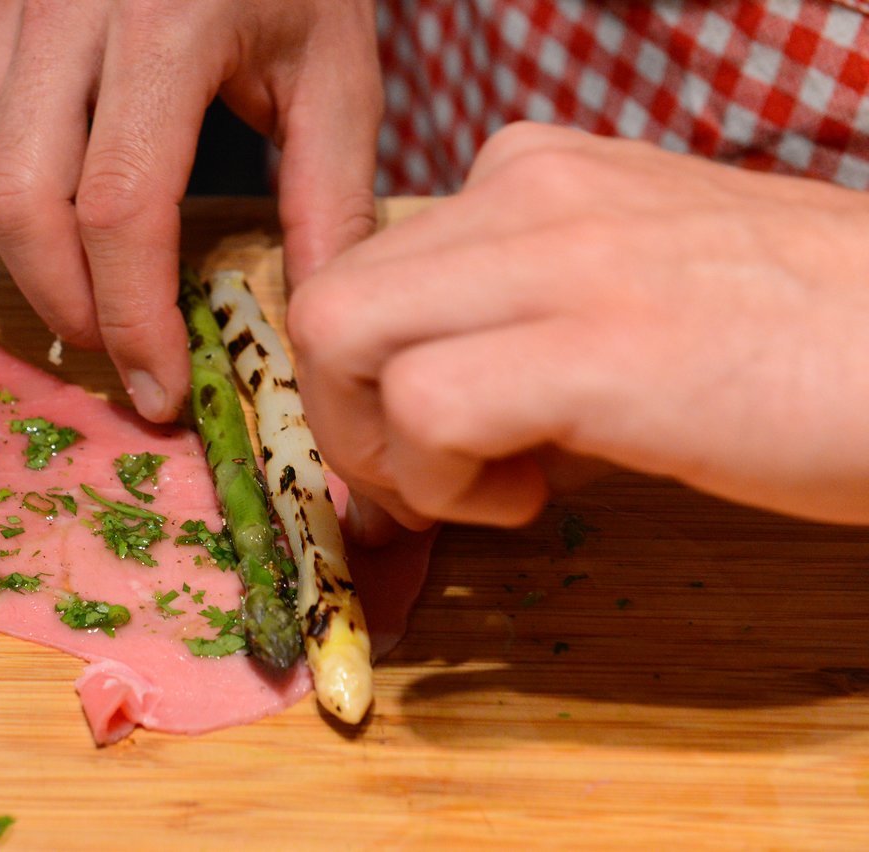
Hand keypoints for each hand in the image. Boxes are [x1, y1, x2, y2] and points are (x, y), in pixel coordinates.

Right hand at [0, 0, 380, 421]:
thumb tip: (307, 324)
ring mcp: (3, 11)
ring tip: (78, 266)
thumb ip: (330, 198)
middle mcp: (63, 10)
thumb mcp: (336, 75)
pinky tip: (31, 200)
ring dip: (6, 251)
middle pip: (17, 200)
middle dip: (65, 304)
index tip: (159, 390)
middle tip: (123, 343)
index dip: (134, 319)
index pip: (122, 204)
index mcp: (166, 21)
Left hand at [289, 122, 868, 527]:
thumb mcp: (631, 300)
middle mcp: (526, 191)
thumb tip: (428, 432)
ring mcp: (558, 255)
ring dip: (384, 446)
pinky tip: (535, 495)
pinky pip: (426, 405)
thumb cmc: (796, 339)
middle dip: (345, 415)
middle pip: (326, 300)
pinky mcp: (596, 342)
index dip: (361, 380)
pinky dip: (446, 480)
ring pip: (339, 334)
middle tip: (426, 478)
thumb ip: (521, 339)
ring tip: (487, 486)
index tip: (414, 448)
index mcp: (532, 176)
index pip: (365, 271)